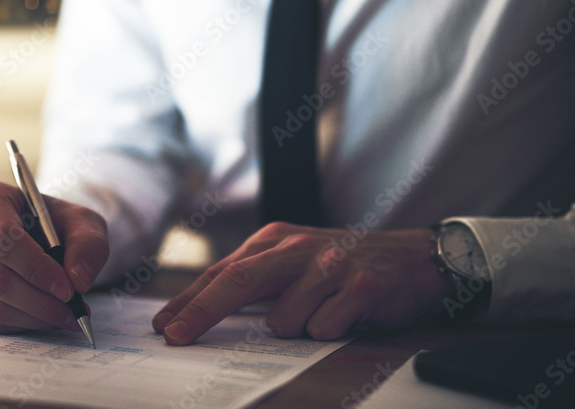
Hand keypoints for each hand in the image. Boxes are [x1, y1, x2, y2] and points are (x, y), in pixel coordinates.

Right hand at [0, 181, 108, 333]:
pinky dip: (24, 324)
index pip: (3, 238)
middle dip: (40, 300)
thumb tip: (78, 280)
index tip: (67, 288)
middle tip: (73, 310)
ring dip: (35, 316)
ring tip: (66, 315)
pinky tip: (46, 317)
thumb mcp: (83, 222)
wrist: (42, 237)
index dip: (36, 268)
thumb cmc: (57, 224)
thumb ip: (88, 245)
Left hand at [152, 222, 451, 342]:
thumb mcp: (293, 260)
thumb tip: (200, 308)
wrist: (411, 257)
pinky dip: (329, 331)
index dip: (189, 300)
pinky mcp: (360, 286)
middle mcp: (297, 247)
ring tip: (322, 312)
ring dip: (297, 328)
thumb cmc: (342, 263)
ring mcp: (329, 264)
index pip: (222, 272)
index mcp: (274, 239)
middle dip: (200, 312)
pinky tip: (345, 315)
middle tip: (176, 336)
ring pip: (284, 319)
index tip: (163, 325)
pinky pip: (324, 328)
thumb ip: (255, 279)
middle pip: (238, 281)